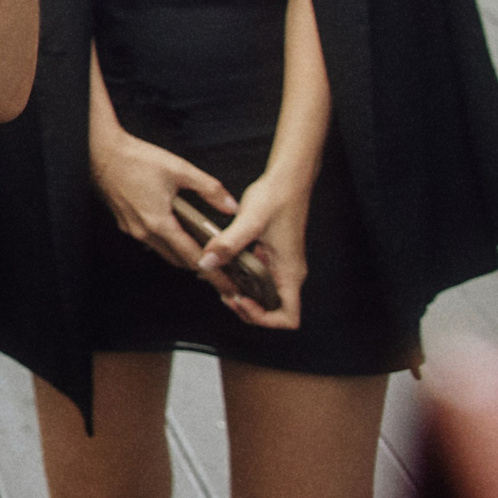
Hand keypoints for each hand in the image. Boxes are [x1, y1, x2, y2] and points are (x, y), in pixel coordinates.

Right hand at [91, 122, 237, 274]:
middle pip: (178, 260)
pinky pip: (151, 240)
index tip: (227, 285)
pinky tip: (176, 229)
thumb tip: (231, 206)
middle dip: (200, 265)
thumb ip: (210, 189)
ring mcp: (132, 228)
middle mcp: (144, 231)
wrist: (101, 152)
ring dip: (182, 254)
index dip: (213, 272)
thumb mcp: (180, 169)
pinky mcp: (125, 222)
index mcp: (159, 222)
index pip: (192, 257)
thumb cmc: (135, 159)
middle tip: (221, 266)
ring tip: (202, 248)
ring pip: (164, 251)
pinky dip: (167, 242)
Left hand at [200, 172, 309, 329]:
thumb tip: (206, 264)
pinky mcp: (272, 255)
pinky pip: (258, 277)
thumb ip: (228, 244)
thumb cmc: (276, 197)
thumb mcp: (250, 221)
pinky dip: (242, 278)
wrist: (287, 178)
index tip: (242, 300)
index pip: (288, 318)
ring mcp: (281, 265)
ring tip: (219, 281)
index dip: (264, 318)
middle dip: (247, 309)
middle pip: (272, 311)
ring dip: (243, 295)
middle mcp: (289, 273)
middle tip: (224, 293)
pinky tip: (222, 264)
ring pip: (264, 295)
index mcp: (290, 272)